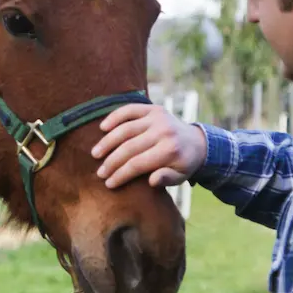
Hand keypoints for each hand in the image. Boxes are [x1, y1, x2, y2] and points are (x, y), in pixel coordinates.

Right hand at [91, 103, 207, 188]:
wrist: (197, 141)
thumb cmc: (183, 163)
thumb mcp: (180, 176)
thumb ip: (167, 179)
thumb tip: (151, 180)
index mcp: (170, 150)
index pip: (137, 164)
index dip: (120, 174)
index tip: (109, 183)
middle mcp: (163, 131)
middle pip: (129, 147)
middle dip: (111, 162)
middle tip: (99, 173)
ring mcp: (157, 118)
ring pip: (125, 129)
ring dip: (107, 142)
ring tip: (95, 154)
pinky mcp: (152, 108)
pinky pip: (129, 110)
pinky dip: (114, 117)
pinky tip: (102, 128)